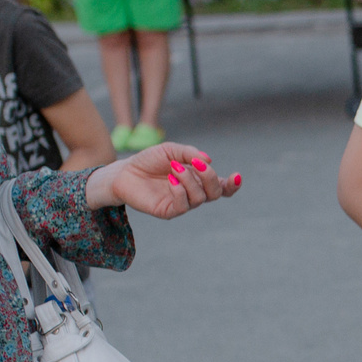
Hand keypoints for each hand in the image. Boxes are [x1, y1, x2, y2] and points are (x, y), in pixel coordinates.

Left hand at [85, 142, 240, 217]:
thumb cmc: (149, 160)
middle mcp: (193, 193)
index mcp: (198, 179)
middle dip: (210, 177)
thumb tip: (208, 160)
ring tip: (174, 168)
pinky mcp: (168, 211)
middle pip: (215, 193)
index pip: (221, 187)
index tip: (237, 176)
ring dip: (190, 180)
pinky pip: (183, 206)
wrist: (124, 171)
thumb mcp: (171, 150)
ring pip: (200, 198)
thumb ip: (189, 153)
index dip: (232, 185)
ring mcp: (182, 203)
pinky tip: (170, 179)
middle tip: (196, 163)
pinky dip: (180, 191)